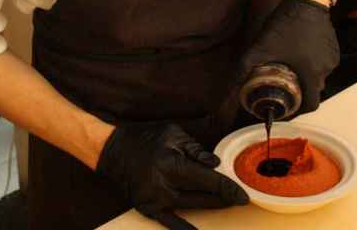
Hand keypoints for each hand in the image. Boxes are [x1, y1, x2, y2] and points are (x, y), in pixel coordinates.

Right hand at [97, 123, 248, 229]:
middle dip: (224, 198)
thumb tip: (216, 164)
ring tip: (226, 204)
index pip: (207, 180)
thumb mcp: (172, 134)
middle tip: (239, 198)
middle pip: (203, 196)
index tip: (243, 196)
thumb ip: (196, 150)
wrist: (113, 151)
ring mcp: (154, 200)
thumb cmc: (145, 139)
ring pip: (192, 207)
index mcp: (169, 163)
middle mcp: (162, 185)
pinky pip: (170, 223)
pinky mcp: (147, 208)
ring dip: (211, 206)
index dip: (228, 188)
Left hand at [239, 0, 339, 114]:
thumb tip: (231, 85)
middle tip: (284, 84)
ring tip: (291, 68)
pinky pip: (324, 62)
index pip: (310, 104)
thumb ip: (244, 67)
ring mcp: (332, 57)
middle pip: (314, 90)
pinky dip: (314, 63)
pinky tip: (300, 54)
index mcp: (311, 74)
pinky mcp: (334, 47)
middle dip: (300, 91)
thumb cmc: (286, 24)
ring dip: (306, 75)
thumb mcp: (261, 46)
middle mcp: (326, 69)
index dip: (299, 110)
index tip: (288, 106)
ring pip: (319, 75)